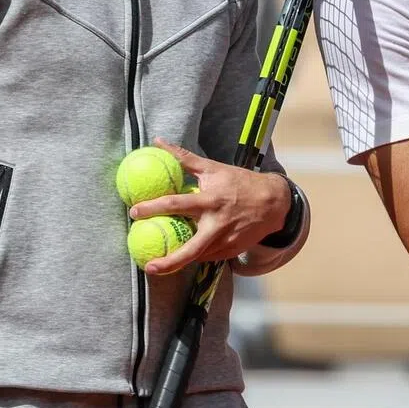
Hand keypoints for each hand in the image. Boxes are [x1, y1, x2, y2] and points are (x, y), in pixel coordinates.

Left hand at [128, 141, 290, 274]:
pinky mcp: (232, 251)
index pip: (176, 204)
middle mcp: (218, 224)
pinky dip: (197, 255)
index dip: (153, 208)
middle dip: (169, 262)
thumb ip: (184, 158)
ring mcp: (227, 241)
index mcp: (210, 200)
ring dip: (180, 262)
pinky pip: (209, 256)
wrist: (274, 202)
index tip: (134, 212)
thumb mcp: (214, 167)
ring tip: (160, 265)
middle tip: (149, 265)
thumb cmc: (240, 182)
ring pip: (198, 256)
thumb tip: (158, 141)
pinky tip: (185, 255)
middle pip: (190, 250)